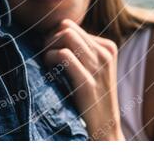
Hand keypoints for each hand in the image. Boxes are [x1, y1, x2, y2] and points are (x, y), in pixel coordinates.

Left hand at [43, 18, 123, 140]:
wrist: (104, 128)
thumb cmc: (91, 96)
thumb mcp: (93, 68)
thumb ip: (80, 49)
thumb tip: (53, 33)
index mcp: (108, 46)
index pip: (72, 26)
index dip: (54, 36)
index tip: (49, 52)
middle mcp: (105, 52)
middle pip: (67, 28)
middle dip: (50, 39)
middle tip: (45, 56)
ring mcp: (99, 67)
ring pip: (66, 36)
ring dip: (49, 47)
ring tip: (47, 62)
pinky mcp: (88, 82)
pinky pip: (63, 55)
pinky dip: (50, 57)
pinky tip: (48, 68)